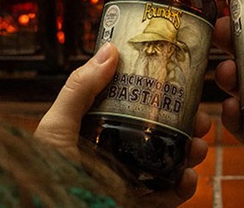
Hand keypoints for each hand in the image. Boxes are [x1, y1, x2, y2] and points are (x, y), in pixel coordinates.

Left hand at [35, 42, 210, 205]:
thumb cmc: (42, 171)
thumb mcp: (58, 125)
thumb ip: (80, 89)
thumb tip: (109, 50)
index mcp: (103, 133)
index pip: (140, 110)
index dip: (164, 99)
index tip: (183, 85)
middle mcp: (120, 156)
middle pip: (164, 136)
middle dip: (188, 126)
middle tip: (201, 118)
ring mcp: (131, 181)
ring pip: (172, 165)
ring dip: (192, 154)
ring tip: (199, 146)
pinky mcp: (139, 205)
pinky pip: (168, 198)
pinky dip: (184, 188)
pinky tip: (187, 177)